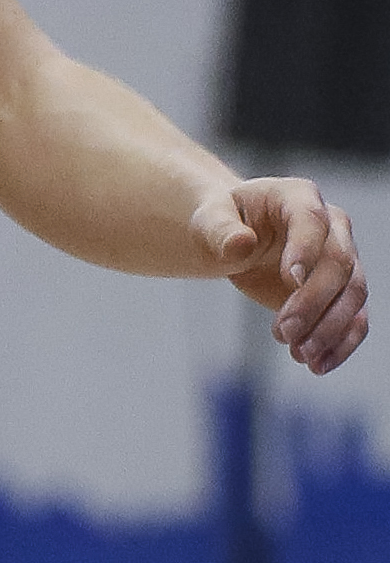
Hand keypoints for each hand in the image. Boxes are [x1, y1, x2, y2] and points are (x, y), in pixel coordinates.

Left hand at [196, 176, 367, 374]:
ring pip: (353, 295)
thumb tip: (240, 245)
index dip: (306, 250)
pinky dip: (341, 343)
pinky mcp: (340, 290)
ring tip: (299, 354)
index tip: (290, 280)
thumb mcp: (209, 219)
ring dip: (330, 328)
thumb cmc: (221, 222)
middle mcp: (331, 225)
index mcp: (297, 196)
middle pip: (339, 264)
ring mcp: (342, 258)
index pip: (312, 221)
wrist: (234, 239)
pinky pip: (354, 317)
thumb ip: (220, 229)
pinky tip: (318, 365)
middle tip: (284, 333)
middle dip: (314, 301)